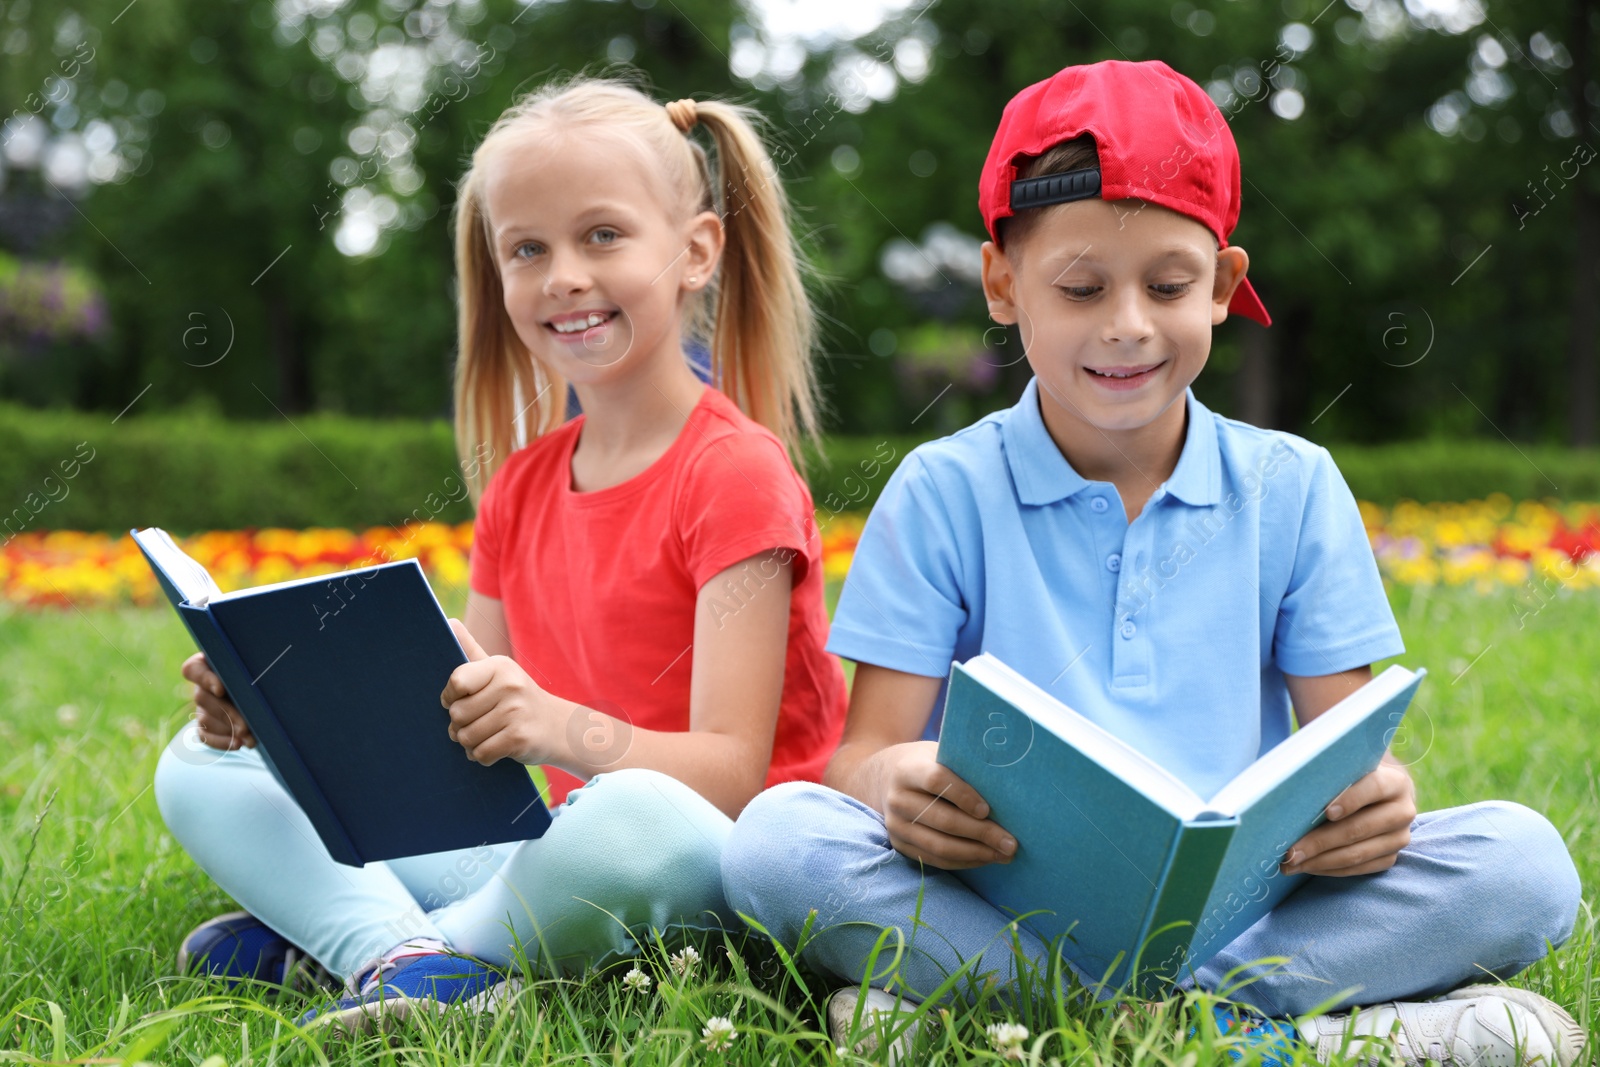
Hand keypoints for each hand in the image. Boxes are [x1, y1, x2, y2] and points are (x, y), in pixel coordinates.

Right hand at [181, 652, 254, 749]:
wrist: (266, 688)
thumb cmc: (261, 670)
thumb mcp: (256, 664)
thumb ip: (251, 668)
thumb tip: (259, 679)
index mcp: (208, 663)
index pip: (193, 669)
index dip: (205, 679)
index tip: (221, 689)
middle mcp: (201, 685)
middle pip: (203, 698)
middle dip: (227, 714)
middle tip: (245, 726)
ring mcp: (202, 706)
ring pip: (205, 718)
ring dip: (228, 730)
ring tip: (250, 738)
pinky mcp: (205, 724)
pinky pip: (205, 735)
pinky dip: (222, 742)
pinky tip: (239, 744)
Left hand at [441, 618, 565, 765]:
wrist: (559, 727)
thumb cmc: (519, 698)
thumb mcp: (499, 671)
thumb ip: (471, 649)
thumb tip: (448, 622)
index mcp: (500, 667)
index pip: (457, 681)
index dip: (450, 697)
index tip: (458, 701)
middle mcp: (510, 686)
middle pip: (457, 714)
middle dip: (459, 725)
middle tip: (475, 724)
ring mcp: (516, 712)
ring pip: (467, 737)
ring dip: (470, 743)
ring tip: (485, 736)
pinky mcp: (519, 738)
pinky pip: (481, 753)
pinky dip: (481, 756)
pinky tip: (494, 748)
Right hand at [876, 741, 1015, 869]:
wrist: (889, 779)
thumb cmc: (928, 764)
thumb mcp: (940, 754)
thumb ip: (963, 767)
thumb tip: (1006, 787)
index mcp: (907, 770)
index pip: (936, 781)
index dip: (963, 795)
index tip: (987, 810)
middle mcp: (897, 798)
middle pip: (942, 820)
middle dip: (981, 834)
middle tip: (1011, 843)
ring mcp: (896, 825)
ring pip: (939, 846)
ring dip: (975, 853)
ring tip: (1003, 855)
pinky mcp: (899, 845)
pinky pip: (934, 860)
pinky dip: (962, 862)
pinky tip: (984, 858)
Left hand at [1282, 757, 1415, 875]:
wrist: (1380, 794)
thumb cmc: (1353, 776)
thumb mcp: (1350, 767)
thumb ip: (1333, 772)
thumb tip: (1292, 781)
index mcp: (1395, 782)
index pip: (1374, 788)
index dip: (1351, 799)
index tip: (1326, 812)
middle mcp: (1402, 812)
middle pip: (1360, 828)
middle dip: (1321, 841)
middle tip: (1291, 851)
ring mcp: (1399, 838)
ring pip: (1358, 853)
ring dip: (1321, 860)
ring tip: (1292, 863)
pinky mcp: (1390, 857)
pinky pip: (1360, 868)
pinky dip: (1331, 869)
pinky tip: (1308, 867)